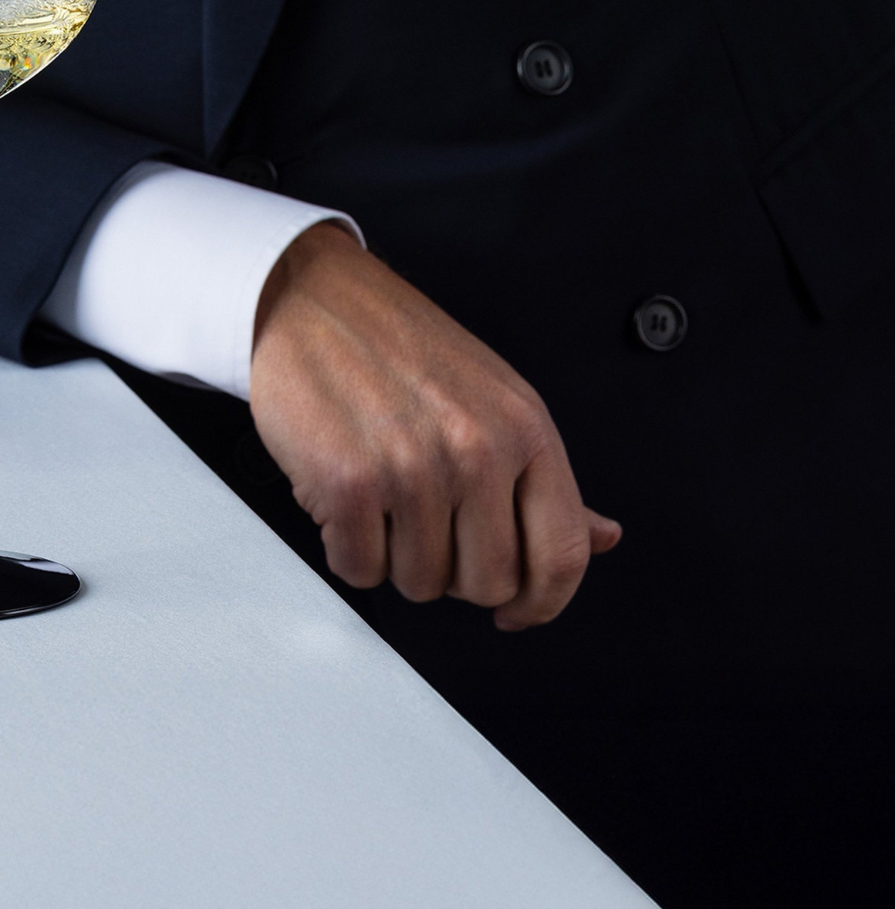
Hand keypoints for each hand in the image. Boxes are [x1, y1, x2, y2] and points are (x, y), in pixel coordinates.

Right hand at [248, 222, 620, 629]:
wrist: (307, 297)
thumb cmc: (394, 344)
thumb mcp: (493, 397)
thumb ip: (544, 478)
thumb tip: (602, 536)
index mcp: (523, 428)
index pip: (562, 555)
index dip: (541, 603)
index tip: (516, 611)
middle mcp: (475, 449)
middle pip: (487, 583)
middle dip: (451, 570)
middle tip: (422, 523)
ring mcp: (412, 469)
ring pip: (420, 583)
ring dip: (393, 556)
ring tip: (378, 496)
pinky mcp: (347, 484)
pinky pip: (359, 568)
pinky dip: (346, 548)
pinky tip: (343, 500)